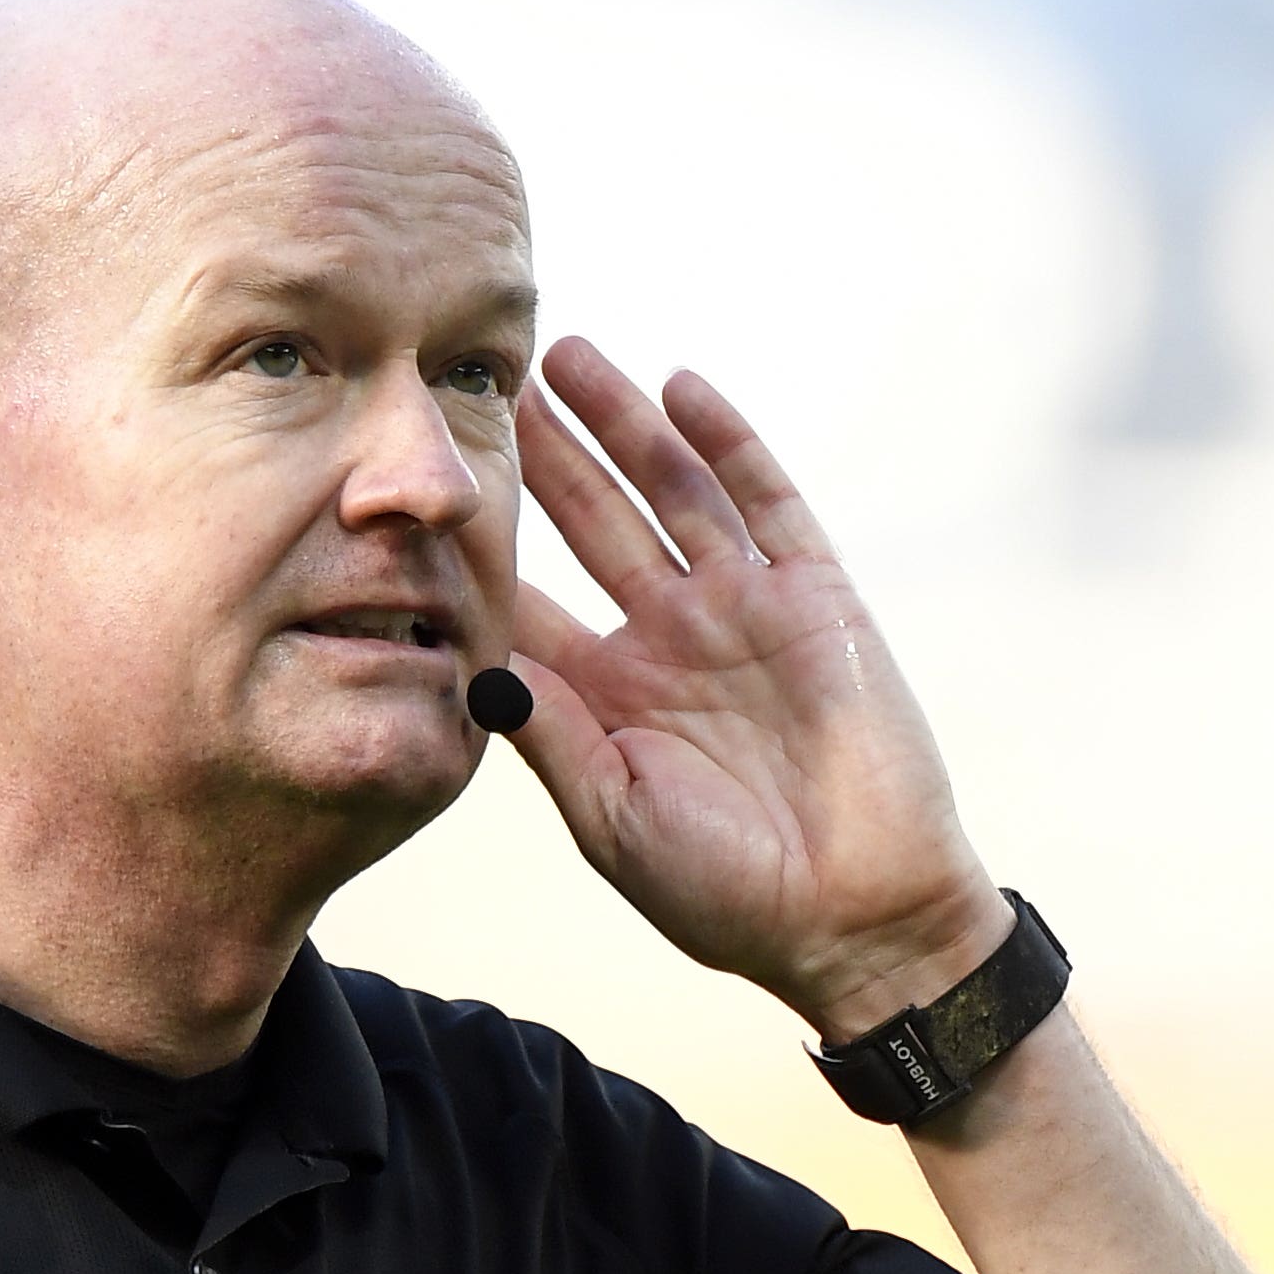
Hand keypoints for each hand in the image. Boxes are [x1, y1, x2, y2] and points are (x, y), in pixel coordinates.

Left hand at [499, 338, 1010, 1043]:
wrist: (857, 918)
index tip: (415, 487)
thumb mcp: (614, 817)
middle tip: (483, 380)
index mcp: (609, 696)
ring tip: (563, 355)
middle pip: (589, 523)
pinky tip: (680, 387)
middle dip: (541, 454)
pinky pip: (765, 503)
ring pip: (669, 491)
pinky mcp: (815, 598)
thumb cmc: (727, 892)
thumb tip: (474, 663)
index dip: (478, 544)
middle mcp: (668, 640)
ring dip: (620, 423)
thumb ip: (550, 734)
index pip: (529, 599)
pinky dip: (726, 444)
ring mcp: (742, 611)